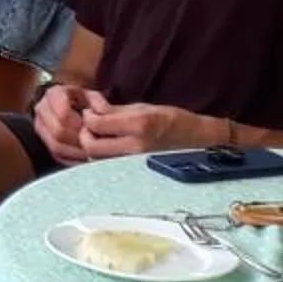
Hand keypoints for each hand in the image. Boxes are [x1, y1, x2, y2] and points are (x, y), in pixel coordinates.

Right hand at [34, 84, 104, 164]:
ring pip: (56, 147)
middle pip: (58, 132)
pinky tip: (85, 157)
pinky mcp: (44, 141)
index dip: (79, 124)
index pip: (63, 115)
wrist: (73, 103)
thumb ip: (98, 103)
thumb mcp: (94, 96)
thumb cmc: (86, 100)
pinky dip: (73, 159)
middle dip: (79, 139)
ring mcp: (41, 127)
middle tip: (94, 142)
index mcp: (53, 94)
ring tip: (92, 151)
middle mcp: (42, 109)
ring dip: (76, 152)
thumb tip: (98, 116)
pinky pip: (57, 155)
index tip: (92, 127)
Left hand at [79, 101, 217, 159]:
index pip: (97, 124)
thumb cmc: (174, 121)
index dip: (88, 116)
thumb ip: (115, 110)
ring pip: (96, 160)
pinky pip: (107, 167)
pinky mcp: (134, 174)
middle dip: (85, 134)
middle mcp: (135, 148)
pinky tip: (108, 146)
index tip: (90, 111)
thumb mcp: (144, 107)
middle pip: (91, 147)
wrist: (197, 142)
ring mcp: (134, 165)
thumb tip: (91, 107)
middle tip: (90, 125)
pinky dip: (102, 157)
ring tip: (100, 135)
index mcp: (139, 126)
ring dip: (92, 146)